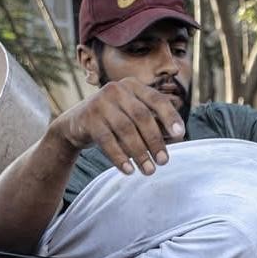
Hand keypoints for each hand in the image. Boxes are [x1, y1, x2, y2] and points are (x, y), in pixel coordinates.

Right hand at [50, 78, 184, 175]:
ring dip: (139, 153)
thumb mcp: (134, 118)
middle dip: (155, 140)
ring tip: (149, 170)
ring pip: (125, 129)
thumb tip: (177, 136)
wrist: (76, 124)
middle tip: (163, 161)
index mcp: (133, 86)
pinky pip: (107, 140)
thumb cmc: (114, 121)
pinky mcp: (88, 117)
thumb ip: (155, 123)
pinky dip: (119, 157)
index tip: (180, 135)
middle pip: (142, 116)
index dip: (170, 117)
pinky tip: (128, 170)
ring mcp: (101, 102)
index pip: (157, 99)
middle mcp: (117, 90)